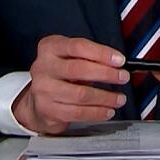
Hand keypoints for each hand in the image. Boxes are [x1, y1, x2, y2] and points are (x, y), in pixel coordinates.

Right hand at [13, 35, 129, 134]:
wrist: (37, 99)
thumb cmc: (59, 75)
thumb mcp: (70, 58)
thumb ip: (90, 57)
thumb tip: (117, 63)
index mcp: (50, 48)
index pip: (78, 46)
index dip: (102, 53)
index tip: (119, 60)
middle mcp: (42, 67)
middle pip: (79, 69)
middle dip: (106, 74)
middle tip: (123, 77)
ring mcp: (43, 89)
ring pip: (80, 94)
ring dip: (105, 97)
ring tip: (119, 98)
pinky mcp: (47, 110)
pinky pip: (77, 113)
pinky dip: (97, 113)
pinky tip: (107, 110)